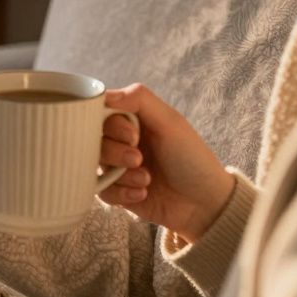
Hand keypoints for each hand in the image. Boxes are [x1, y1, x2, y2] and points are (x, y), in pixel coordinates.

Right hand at [100, 84, 236, 242]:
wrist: (204, 202)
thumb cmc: (191, 158)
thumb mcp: (170, 122)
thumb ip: (139, 100)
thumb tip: (104, 94)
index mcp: (132, 120)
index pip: (100, 113)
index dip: (110, 124)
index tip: (132, 135)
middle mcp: (120, 141)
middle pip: (92, 140)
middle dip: (115, 152)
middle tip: (138, 158)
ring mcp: (117, 167)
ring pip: (94, 167)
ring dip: (121, 174)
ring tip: (147, 179)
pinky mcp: (116, 192)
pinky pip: (102, 191)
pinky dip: (122, 193)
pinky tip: (143, 193)